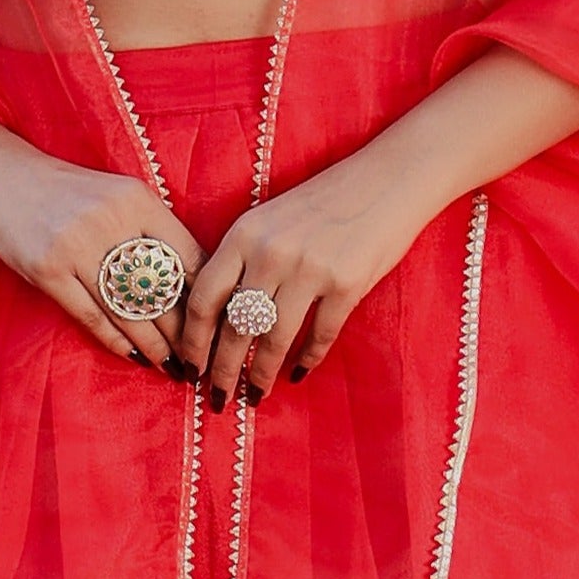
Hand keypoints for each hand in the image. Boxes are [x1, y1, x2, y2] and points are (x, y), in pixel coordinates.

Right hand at [0, 121, 200, 373]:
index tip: (216, 325)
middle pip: (161, 288)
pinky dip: (116, 340)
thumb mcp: (118, 196)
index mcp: (137, 200)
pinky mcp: (47, 268)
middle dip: (184, 330)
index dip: (205, 297)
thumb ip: (152, 229)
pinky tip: (133, 355)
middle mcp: (110, 220)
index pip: (187, 256)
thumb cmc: (70, 193)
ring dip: (154, 344)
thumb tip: (193, 282)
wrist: (3, 177)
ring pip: (128, 309)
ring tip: (171, 366)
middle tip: (199, 357)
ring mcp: (76, 245)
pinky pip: (91, 315)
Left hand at [178, 51, 578, 404]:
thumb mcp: (269, 219)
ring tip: (255, 396)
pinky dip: (307, 360)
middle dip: (221, 371)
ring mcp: (310, 269)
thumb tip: (215, 318)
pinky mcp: (347, 284)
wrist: (388, 179)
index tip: (190, 368)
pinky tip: (298, 374)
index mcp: (243, 234)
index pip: (203, 298)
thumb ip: (242, 259)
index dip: (192, 341)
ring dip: (261, 375)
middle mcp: (271, 252)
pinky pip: (319, 336)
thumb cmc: (324, 202)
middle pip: (233, 327)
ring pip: (273, 339)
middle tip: (217, 399)